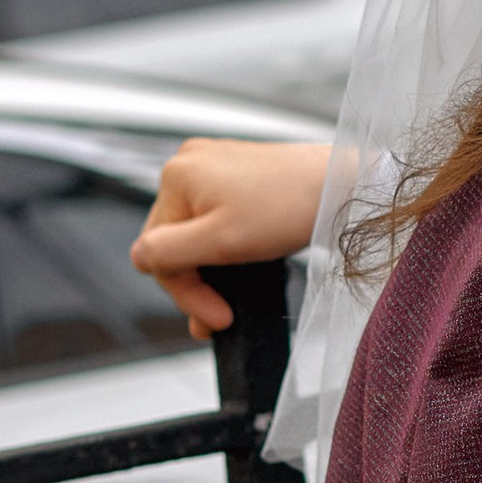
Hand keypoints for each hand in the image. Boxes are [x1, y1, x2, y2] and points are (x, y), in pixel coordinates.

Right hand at [131, 138, 331, 334]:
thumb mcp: (220, 241)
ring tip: (229, 302)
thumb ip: (168, 252)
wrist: (342, 185)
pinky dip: (226, 247)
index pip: (156, 250)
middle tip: (221, 317)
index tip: (216, 317)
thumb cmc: (289, 207)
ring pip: (195, 233)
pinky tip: (240, 267)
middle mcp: (190, 165)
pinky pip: (217, 219)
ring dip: (210, 270)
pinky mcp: (238, 175)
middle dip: (197, 283)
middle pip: (174, 241)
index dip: (184, 290)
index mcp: (176, 176)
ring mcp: (214, 167)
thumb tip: (139, 259)